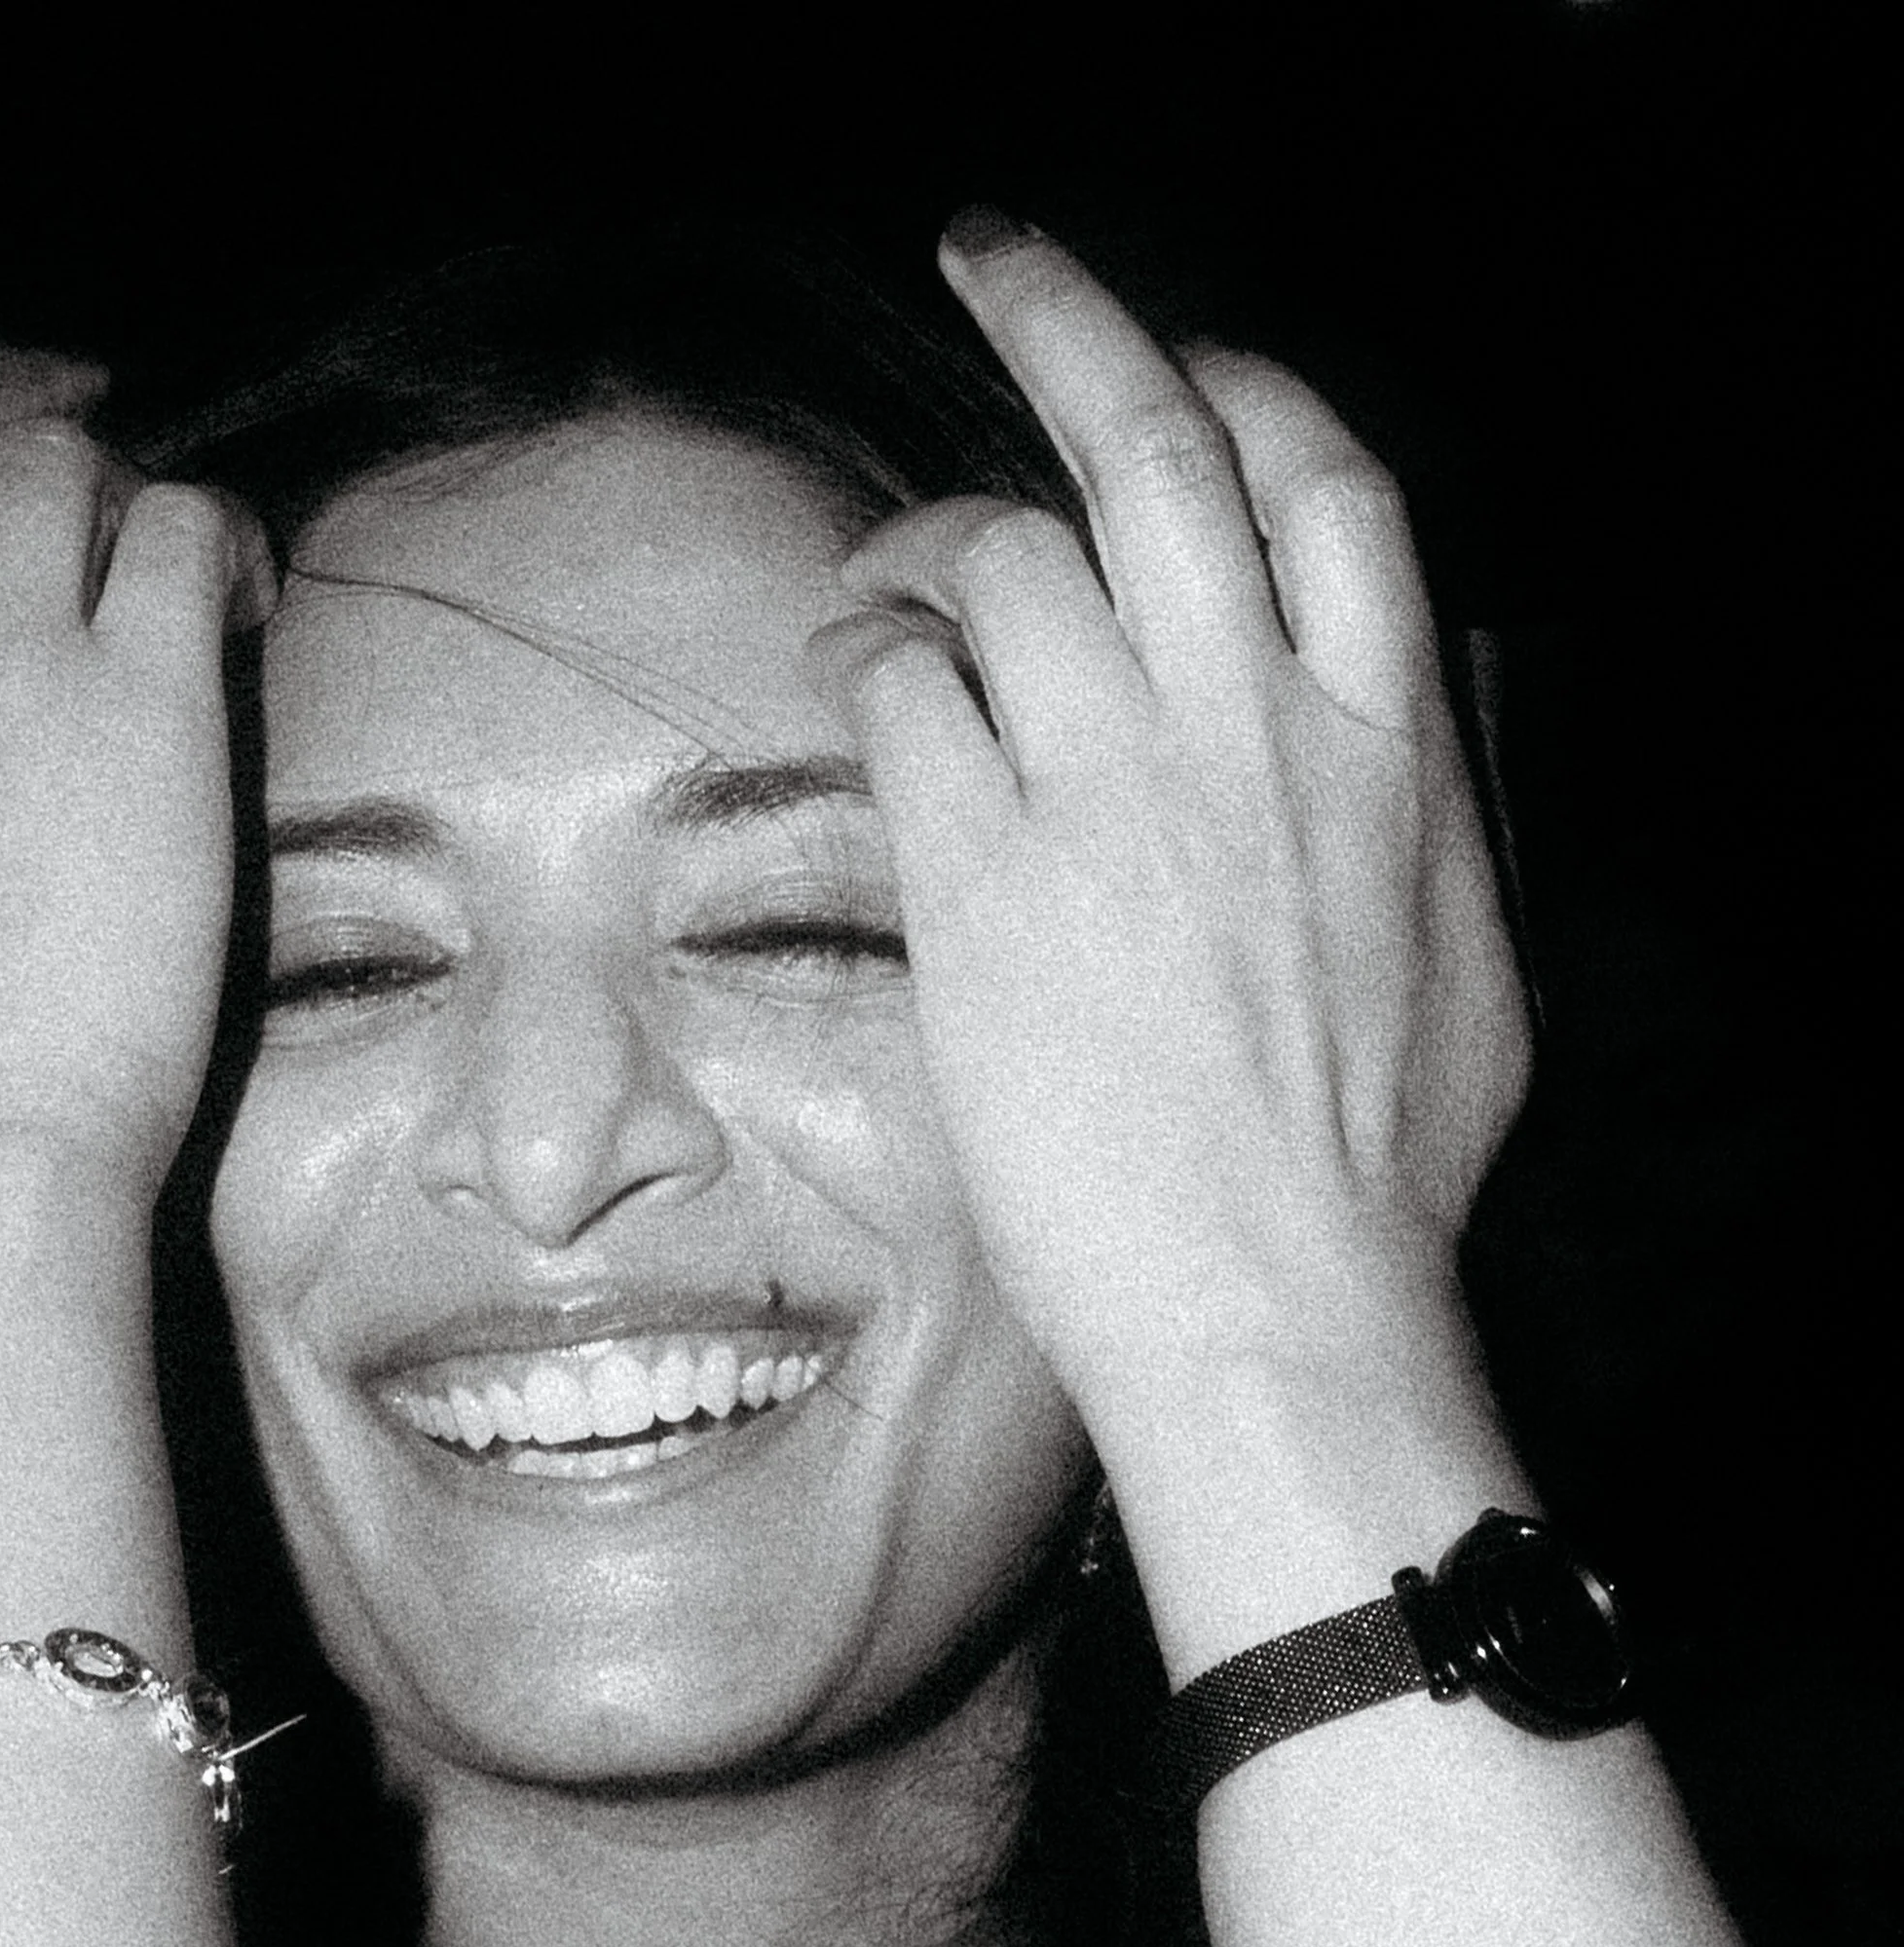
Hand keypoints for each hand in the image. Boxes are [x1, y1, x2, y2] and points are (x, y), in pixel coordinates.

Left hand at [811, 226, 1527, 1417]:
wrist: (1278, 1315)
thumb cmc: (1380, 1182)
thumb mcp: (1477, 972)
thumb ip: (1435, 823)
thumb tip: (1410, 741)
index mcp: (1391, 747)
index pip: (1329, 483)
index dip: (1247, 387)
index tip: (1186, 366)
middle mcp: (1255, 733)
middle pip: (1156, 445)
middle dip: (1064, 312)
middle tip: (990, 251)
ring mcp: (1116, 798)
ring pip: (1004, 554)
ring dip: (926, 533)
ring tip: (884, 575)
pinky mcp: (985, 883)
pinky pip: (901, 690)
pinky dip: (866, 650)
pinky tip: (850, 673)